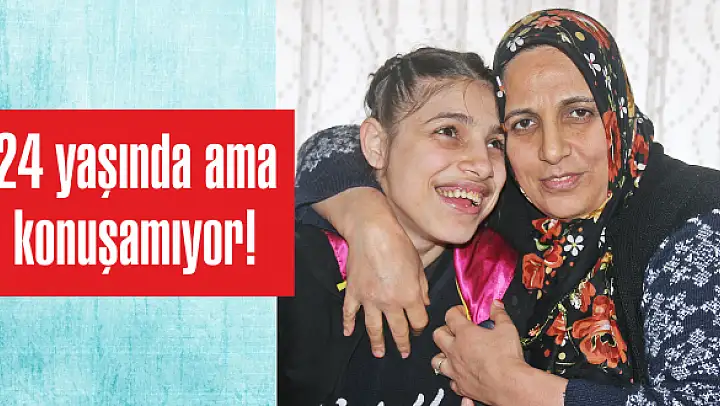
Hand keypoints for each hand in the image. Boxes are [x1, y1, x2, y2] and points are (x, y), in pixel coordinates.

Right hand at [313, 187, 429, 357]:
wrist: (372, 232)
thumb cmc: (399, 244)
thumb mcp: (418, 265)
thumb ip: (422, 287)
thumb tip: (424, 302)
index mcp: (410, 296)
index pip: (418, 321)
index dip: (420, 326)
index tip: (418, 328)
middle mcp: (390, 303)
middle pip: (398, 329)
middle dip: (402, 342)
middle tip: (403, 352)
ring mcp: (369, 300)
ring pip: (374, 328)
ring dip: (377, 343)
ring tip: (379, 354)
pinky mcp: (354, 292)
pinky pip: (350, 313)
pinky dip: (348, 324)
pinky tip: (348, 333)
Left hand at [432, 302, 566, 404]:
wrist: (509, 385)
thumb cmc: (506, 359)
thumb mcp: (507, 329)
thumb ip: (499, 314)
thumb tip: (496, 305)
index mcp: (464, 334)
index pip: (450, 315)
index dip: (456, 311)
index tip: (462, 313)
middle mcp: (455, 351)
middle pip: (438, 335)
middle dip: (444, 330)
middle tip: (455, 330)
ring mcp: (455, 370)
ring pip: (437, 360)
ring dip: (443, 355)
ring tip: (453, 353)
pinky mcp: (460, 386)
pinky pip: (450, 381)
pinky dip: (454, 378)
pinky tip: (462, 375)